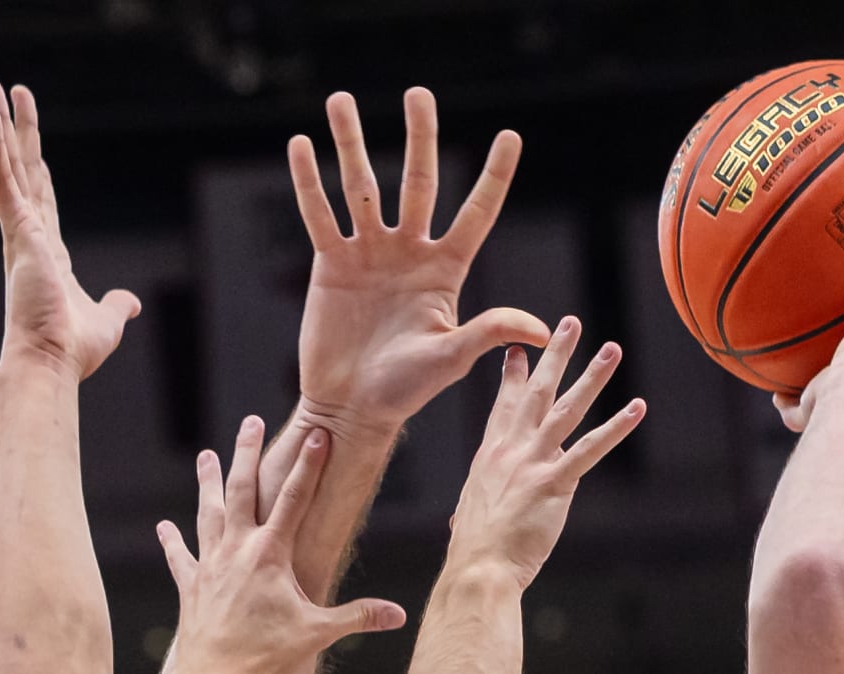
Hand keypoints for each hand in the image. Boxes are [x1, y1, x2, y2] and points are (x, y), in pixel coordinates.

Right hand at [0, 79, 139, 379]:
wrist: (51, 363)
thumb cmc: (72, 350)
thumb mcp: (107, 322)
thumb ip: (117, 306)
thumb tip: (132, 302)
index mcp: (48, 254)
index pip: (41, 199)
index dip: (37, 168)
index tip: (32, 141)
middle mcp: (28, 237)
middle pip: (22, 170)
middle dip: (14, 130)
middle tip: (1, 92)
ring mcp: (20, 231)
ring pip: (7, 165)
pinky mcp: (16, 230)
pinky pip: (1, 178)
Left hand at [158, 422, 405, 673]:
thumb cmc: (267, 654)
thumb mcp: (318, 632)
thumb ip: (358, 617)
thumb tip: (399, 615)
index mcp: (270, 553)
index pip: (294, 498)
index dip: (308, 465)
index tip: (317, 433)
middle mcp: (237, 549)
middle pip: (242, 489)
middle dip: (247, 452)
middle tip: (251, 422)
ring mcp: (211, 564)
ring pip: (208, 512)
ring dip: (208, 482)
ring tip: (206, 456)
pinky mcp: (192, 584)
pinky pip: (181, 557)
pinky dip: (173, 541)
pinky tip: (164, 527)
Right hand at [290, 87, 550, 436]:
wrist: (352, 408)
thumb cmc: (405, 391)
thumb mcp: (452, 359)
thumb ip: (490, 332)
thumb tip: (542, 329)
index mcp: (445, 271)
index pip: (475, 213)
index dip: (493, 176)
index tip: (510, 136)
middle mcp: (409, 252)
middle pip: (417, 182)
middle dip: (419, 137)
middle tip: (419, 94)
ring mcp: (369, 253)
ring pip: (360, 186)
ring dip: (350, 142)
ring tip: (341, 99)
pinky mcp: (331, 264)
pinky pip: (319, 214)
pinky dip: (308, 181)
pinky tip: (301, 144)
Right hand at [445, 318, 644, 588]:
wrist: (477, 570)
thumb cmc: (472, 555)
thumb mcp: (468, 521)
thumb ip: (473, 511)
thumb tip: (459, 524)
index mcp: (490, 456)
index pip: (505, 405)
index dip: (514, 374)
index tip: (518, 348)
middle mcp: (511, 450)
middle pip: (537, 392)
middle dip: (555, 355)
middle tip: (570, 323)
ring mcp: (533, 463)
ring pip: (567, 409)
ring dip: (592, 377)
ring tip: (612, 349)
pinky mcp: (554, 484)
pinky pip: (591, 449)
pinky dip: (615, 428)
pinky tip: (636, 409)